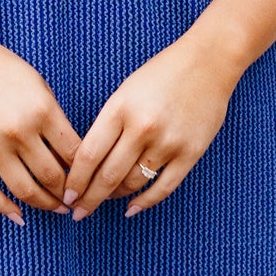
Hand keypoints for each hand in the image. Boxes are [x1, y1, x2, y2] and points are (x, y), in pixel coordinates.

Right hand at [0, 32, 79, 224]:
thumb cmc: (4, 70)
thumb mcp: (40, 87)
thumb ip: (55, 120)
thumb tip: (72, 157)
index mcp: (42, 111)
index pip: (74, 154)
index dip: (87, 172)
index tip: (91, 180)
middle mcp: (19, 131)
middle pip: (53, 177)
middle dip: (69, 194)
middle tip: (77, 201)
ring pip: (25, 190)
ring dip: (45, 205)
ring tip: (56, 209)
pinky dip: (6, 209)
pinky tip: (19, 216)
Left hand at [63, 35, 238, 218]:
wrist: (208, 62)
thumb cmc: (161, 74)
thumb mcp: (125, 93)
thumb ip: (108, 126)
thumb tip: (88, 164)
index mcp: (120, 109)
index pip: (88, 155)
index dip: (75, 181)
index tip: (67, 194)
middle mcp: (142, 128)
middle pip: (107, 176)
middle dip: (89, 199)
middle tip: (78, 212)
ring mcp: (168, 142)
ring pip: (132, 184)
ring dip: (115, 197)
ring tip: (104, 200)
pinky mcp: (190, 153)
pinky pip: (163, 187)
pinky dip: (145, 202)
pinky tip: (131, 208)